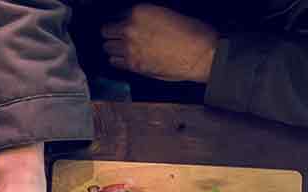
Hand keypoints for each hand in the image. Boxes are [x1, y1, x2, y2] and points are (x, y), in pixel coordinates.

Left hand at [103, 4, 217, 82]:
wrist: (201, 54)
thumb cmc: (192, 32)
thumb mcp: (168, 13)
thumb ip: (147, 17)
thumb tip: (139, 22)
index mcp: (140, 11)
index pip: (118, 14)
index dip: (122, 20)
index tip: (125, 23)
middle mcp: (130, 29)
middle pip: (106, 31)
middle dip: (113, 33)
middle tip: (120, 36)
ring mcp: (129, 48)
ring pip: (107, 47)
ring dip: (113, 47)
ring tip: (123, 48)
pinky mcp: (132, 65)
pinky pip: (114, 62)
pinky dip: (118, 60)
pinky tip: (126, 58)